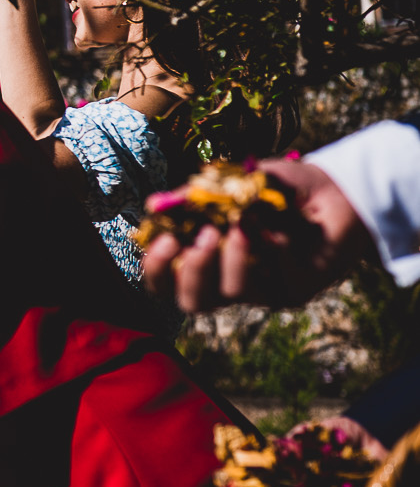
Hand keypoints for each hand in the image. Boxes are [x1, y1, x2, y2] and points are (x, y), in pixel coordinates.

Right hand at [139, 158, 371, 311]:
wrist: (333, 190)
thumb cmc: (277, 188)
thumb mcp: (229, 184)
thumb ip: (193, 197)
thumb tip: (153, 204)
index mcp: (204, 256)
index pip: (166, 280)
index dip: (157, 267)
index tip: (166, 238)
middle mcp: (228, 278)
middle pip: (191, 302)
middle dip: (192, 271)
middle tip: (206, 236)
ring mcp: (262, 289)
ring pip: (232, 293)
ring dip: (233, 257)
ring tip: (243, 225)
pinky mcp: (294, 291)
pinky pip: (275, 281)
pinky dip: (272, 249)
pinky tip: (281, 229)